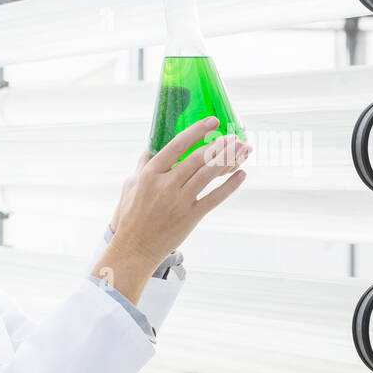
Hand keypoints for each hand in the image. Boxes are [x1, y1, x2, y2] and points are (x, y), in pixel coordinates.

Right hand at [91, 117, 250, 304]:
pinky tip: (242, 175)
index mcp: (150, 173)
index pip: (177, 145)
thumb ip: (143, 165)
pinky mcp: (190, 217)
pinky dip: (230, 186)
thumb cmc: (130, 217)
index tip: (212, 122)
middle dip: (219, 145)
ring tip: (242, 149)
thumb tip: (152, 147)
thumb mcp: (130, 185)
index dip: (197, 131)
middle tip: (234, 136)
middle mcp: (166, 185)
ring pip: (208, 175)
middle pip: (198, 158)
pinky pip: (215, 198)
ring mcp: (179, 202)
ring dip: (228, 160)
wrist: (134, 249)